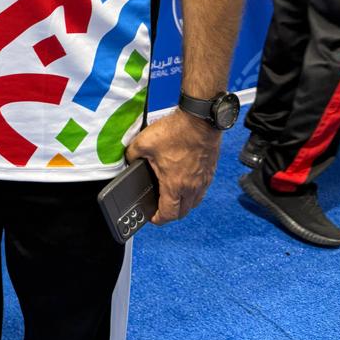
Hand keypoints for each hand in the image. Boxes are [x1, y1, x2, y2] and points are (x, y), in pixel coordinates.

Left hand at [125, 109, 220, 224]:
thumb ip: (132, 155)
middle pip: (183, 212)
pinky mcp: (210, 171)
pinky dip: (193, 192)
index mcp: (175, 185)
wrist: (200, 119)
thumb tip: (128, 160)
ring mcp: (204, 180)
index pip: (168, 214)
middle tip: (161, 209)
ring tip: (172, 197)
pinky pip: (202, 190)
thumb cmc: (176, 131)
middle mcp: (192, 187)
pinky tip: (186, 182)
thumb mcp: (144, 143)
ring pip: (194, 202)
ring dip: (183, 204)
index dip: (158, 219)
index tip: (152, 217)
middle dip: (171, 214)